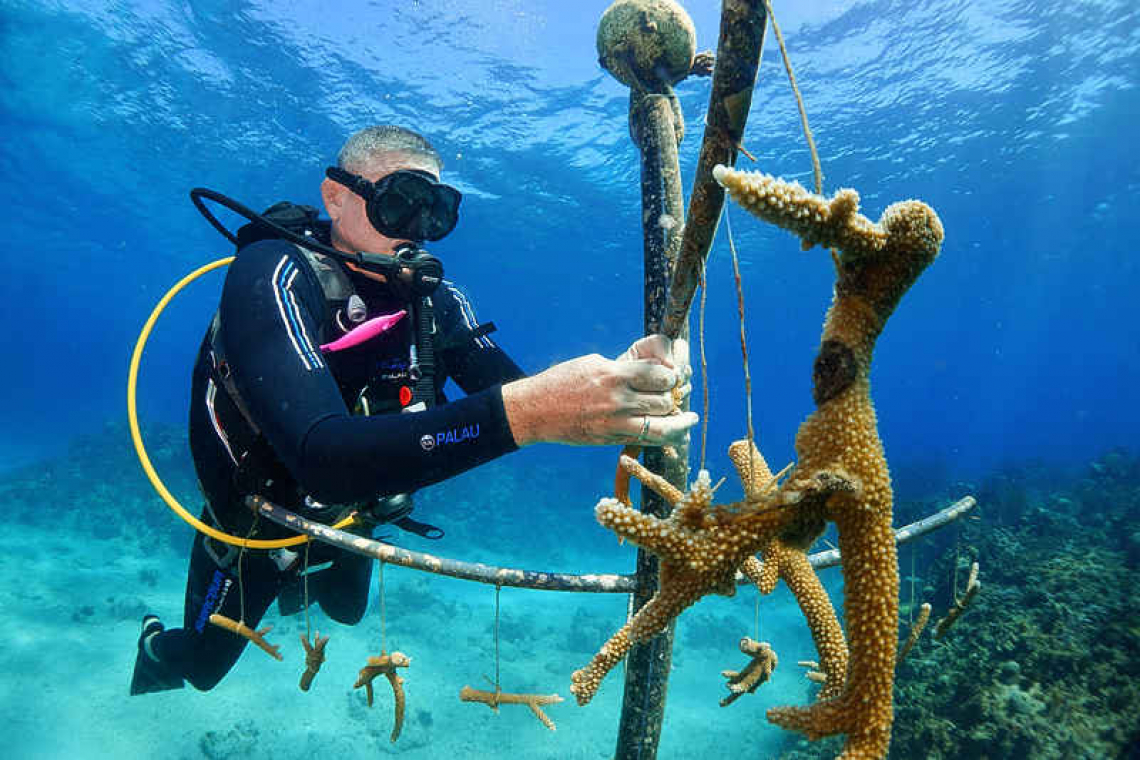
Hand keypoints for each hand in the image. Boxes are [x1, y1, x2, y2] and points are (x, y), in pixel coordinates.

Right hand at [502, 339, 696, 447]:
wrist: (535, 410)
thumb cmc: (563, 382)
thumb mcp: (593, 363)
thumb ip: (622, 366)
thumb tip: (651, 368)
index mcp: (613, 374)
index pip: (659, 373)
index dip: (671, 375)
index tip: (672, 376)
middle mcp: (617, 398)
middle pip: (664, 399)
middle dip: (674, 397)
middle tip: (677, 396)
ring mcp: (615, 421)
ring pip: (663, 425)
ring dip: (677, 421)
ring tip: (688, 420)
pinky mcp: (611, 438)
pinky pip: (647, 440)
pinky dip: (665, 438)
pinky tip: (675, 434)